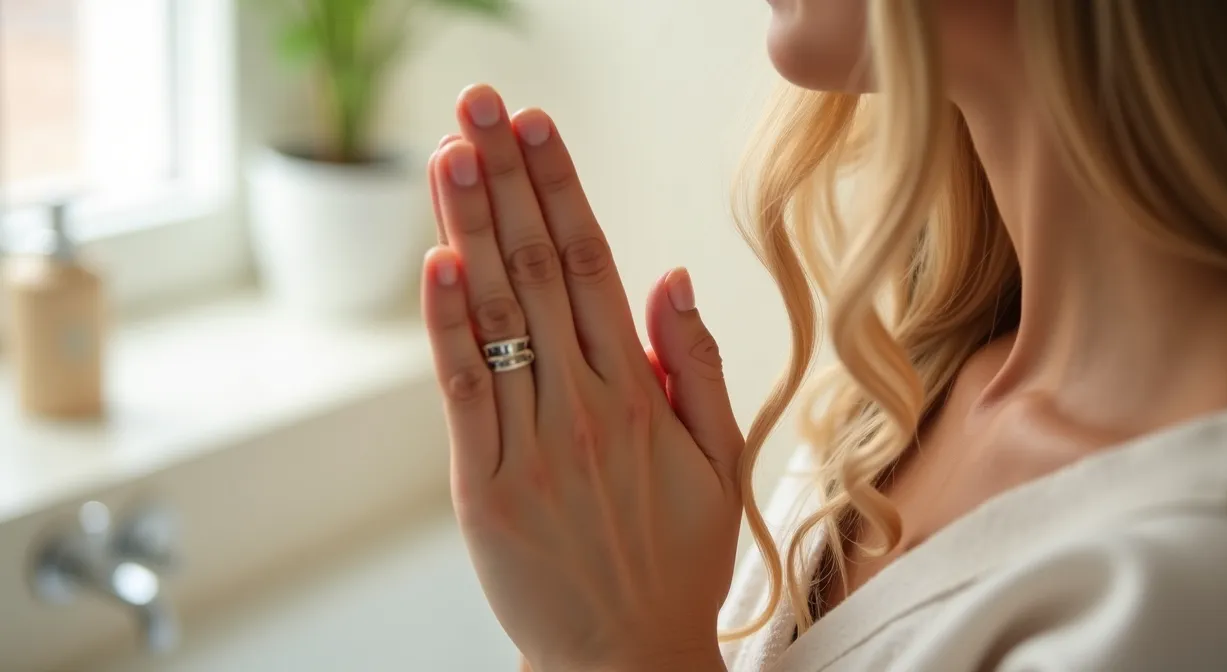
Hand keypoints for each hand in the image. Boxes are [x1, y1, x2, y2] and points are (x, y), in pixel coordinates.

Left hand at [421, 84, 742, 671]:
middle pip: (540, 270)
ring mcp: (529, 447)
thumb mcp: (721, 461)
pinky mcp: (481, 488)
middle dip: (505, 180)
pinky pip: (462, 391)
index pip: (597, 265)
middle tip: (477, 105)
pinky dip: (447, 325)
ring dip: (470, 228)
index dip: (563, 188)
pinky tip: (437, 261)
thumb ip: (694, 364)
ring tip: (449, 153)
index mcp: (642, 396)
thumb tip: (671, 273)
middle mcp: (584, 409)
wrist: (626, 659)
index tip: (537, 127)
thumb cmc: (677, 558)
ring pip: (497, 317)